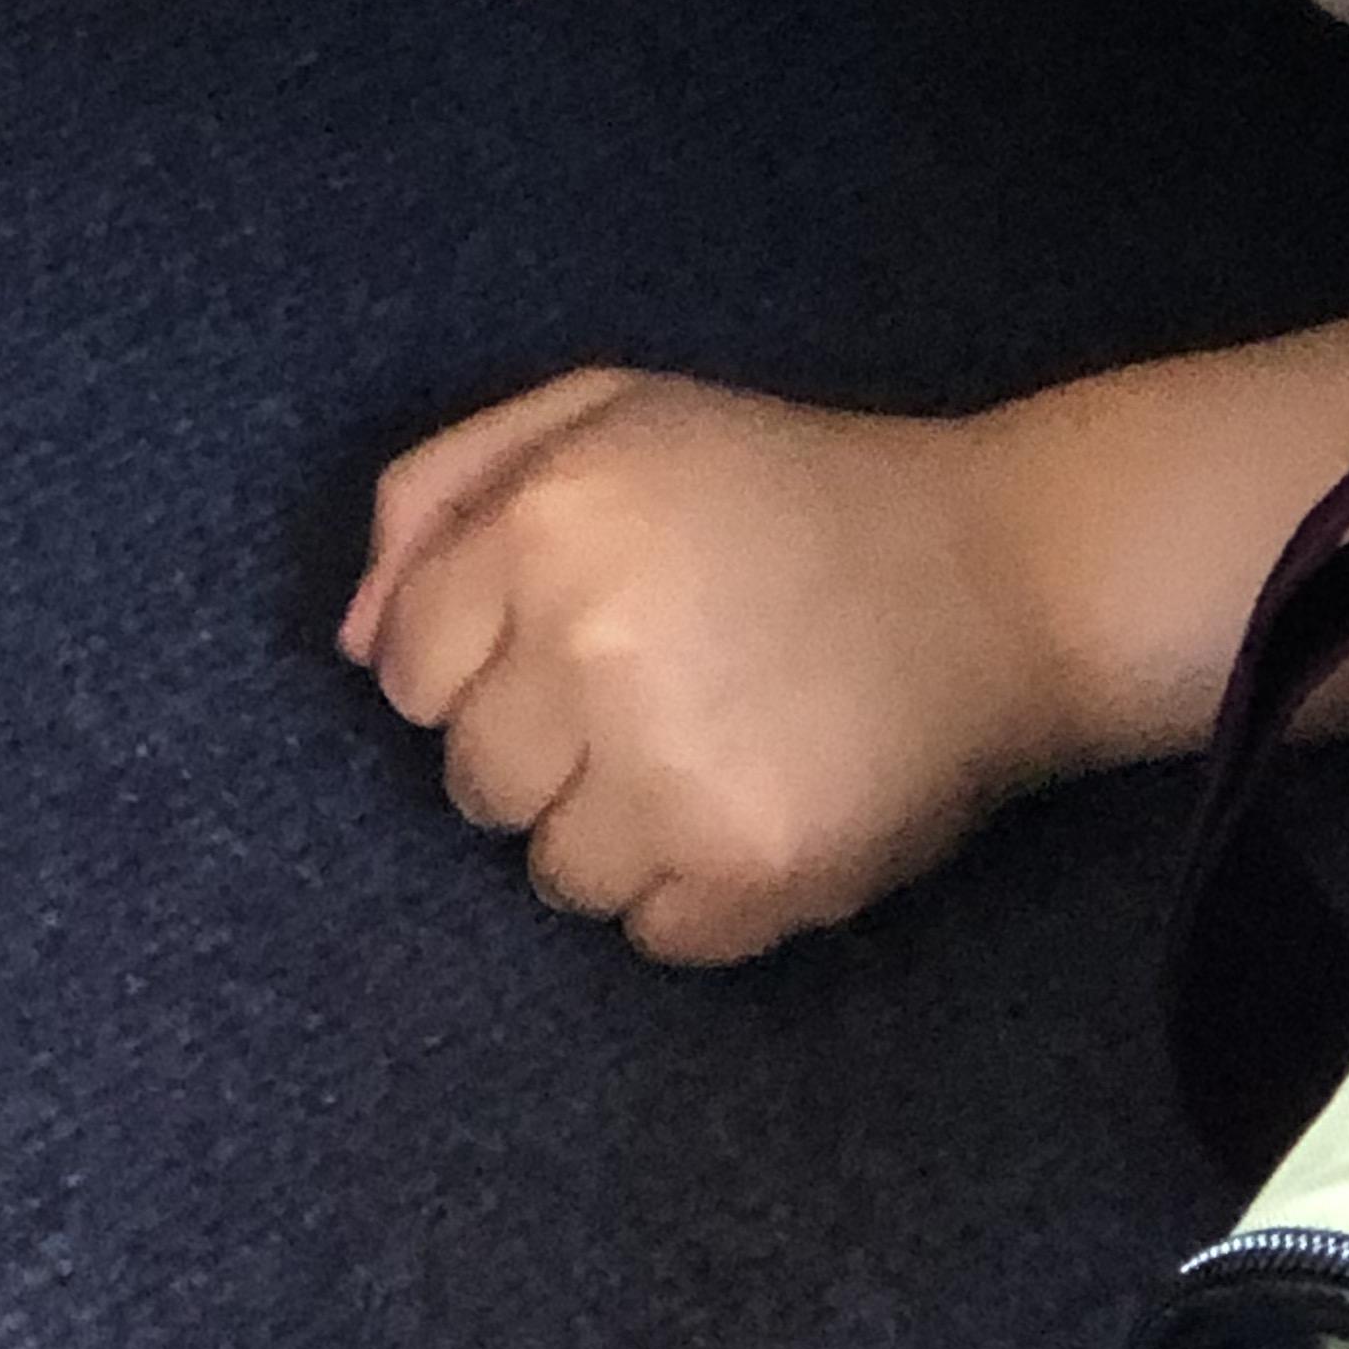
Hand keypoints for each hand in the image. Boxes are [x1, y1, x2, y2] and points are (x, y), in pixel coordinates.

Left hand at [336, 369, 1067, 962]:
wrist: (999, 571)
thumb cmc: (782, 486)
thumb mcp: (610, 414)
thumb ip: (448, 492)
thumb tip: (349, 641)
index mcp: (547, 522)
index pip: (406, 669)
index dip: (475, 663)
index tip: (559, 643)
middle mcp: (588, 647)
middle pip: (472, 781)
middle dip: (544, 746)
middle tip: (654, 686)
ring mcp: (667, 771)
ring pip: (552, 873)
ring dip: (616, 828)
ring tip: (713, 743)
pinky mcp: (745, 870)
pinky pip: (649, 934)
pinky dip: (694, 892)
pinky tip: (760, 797)